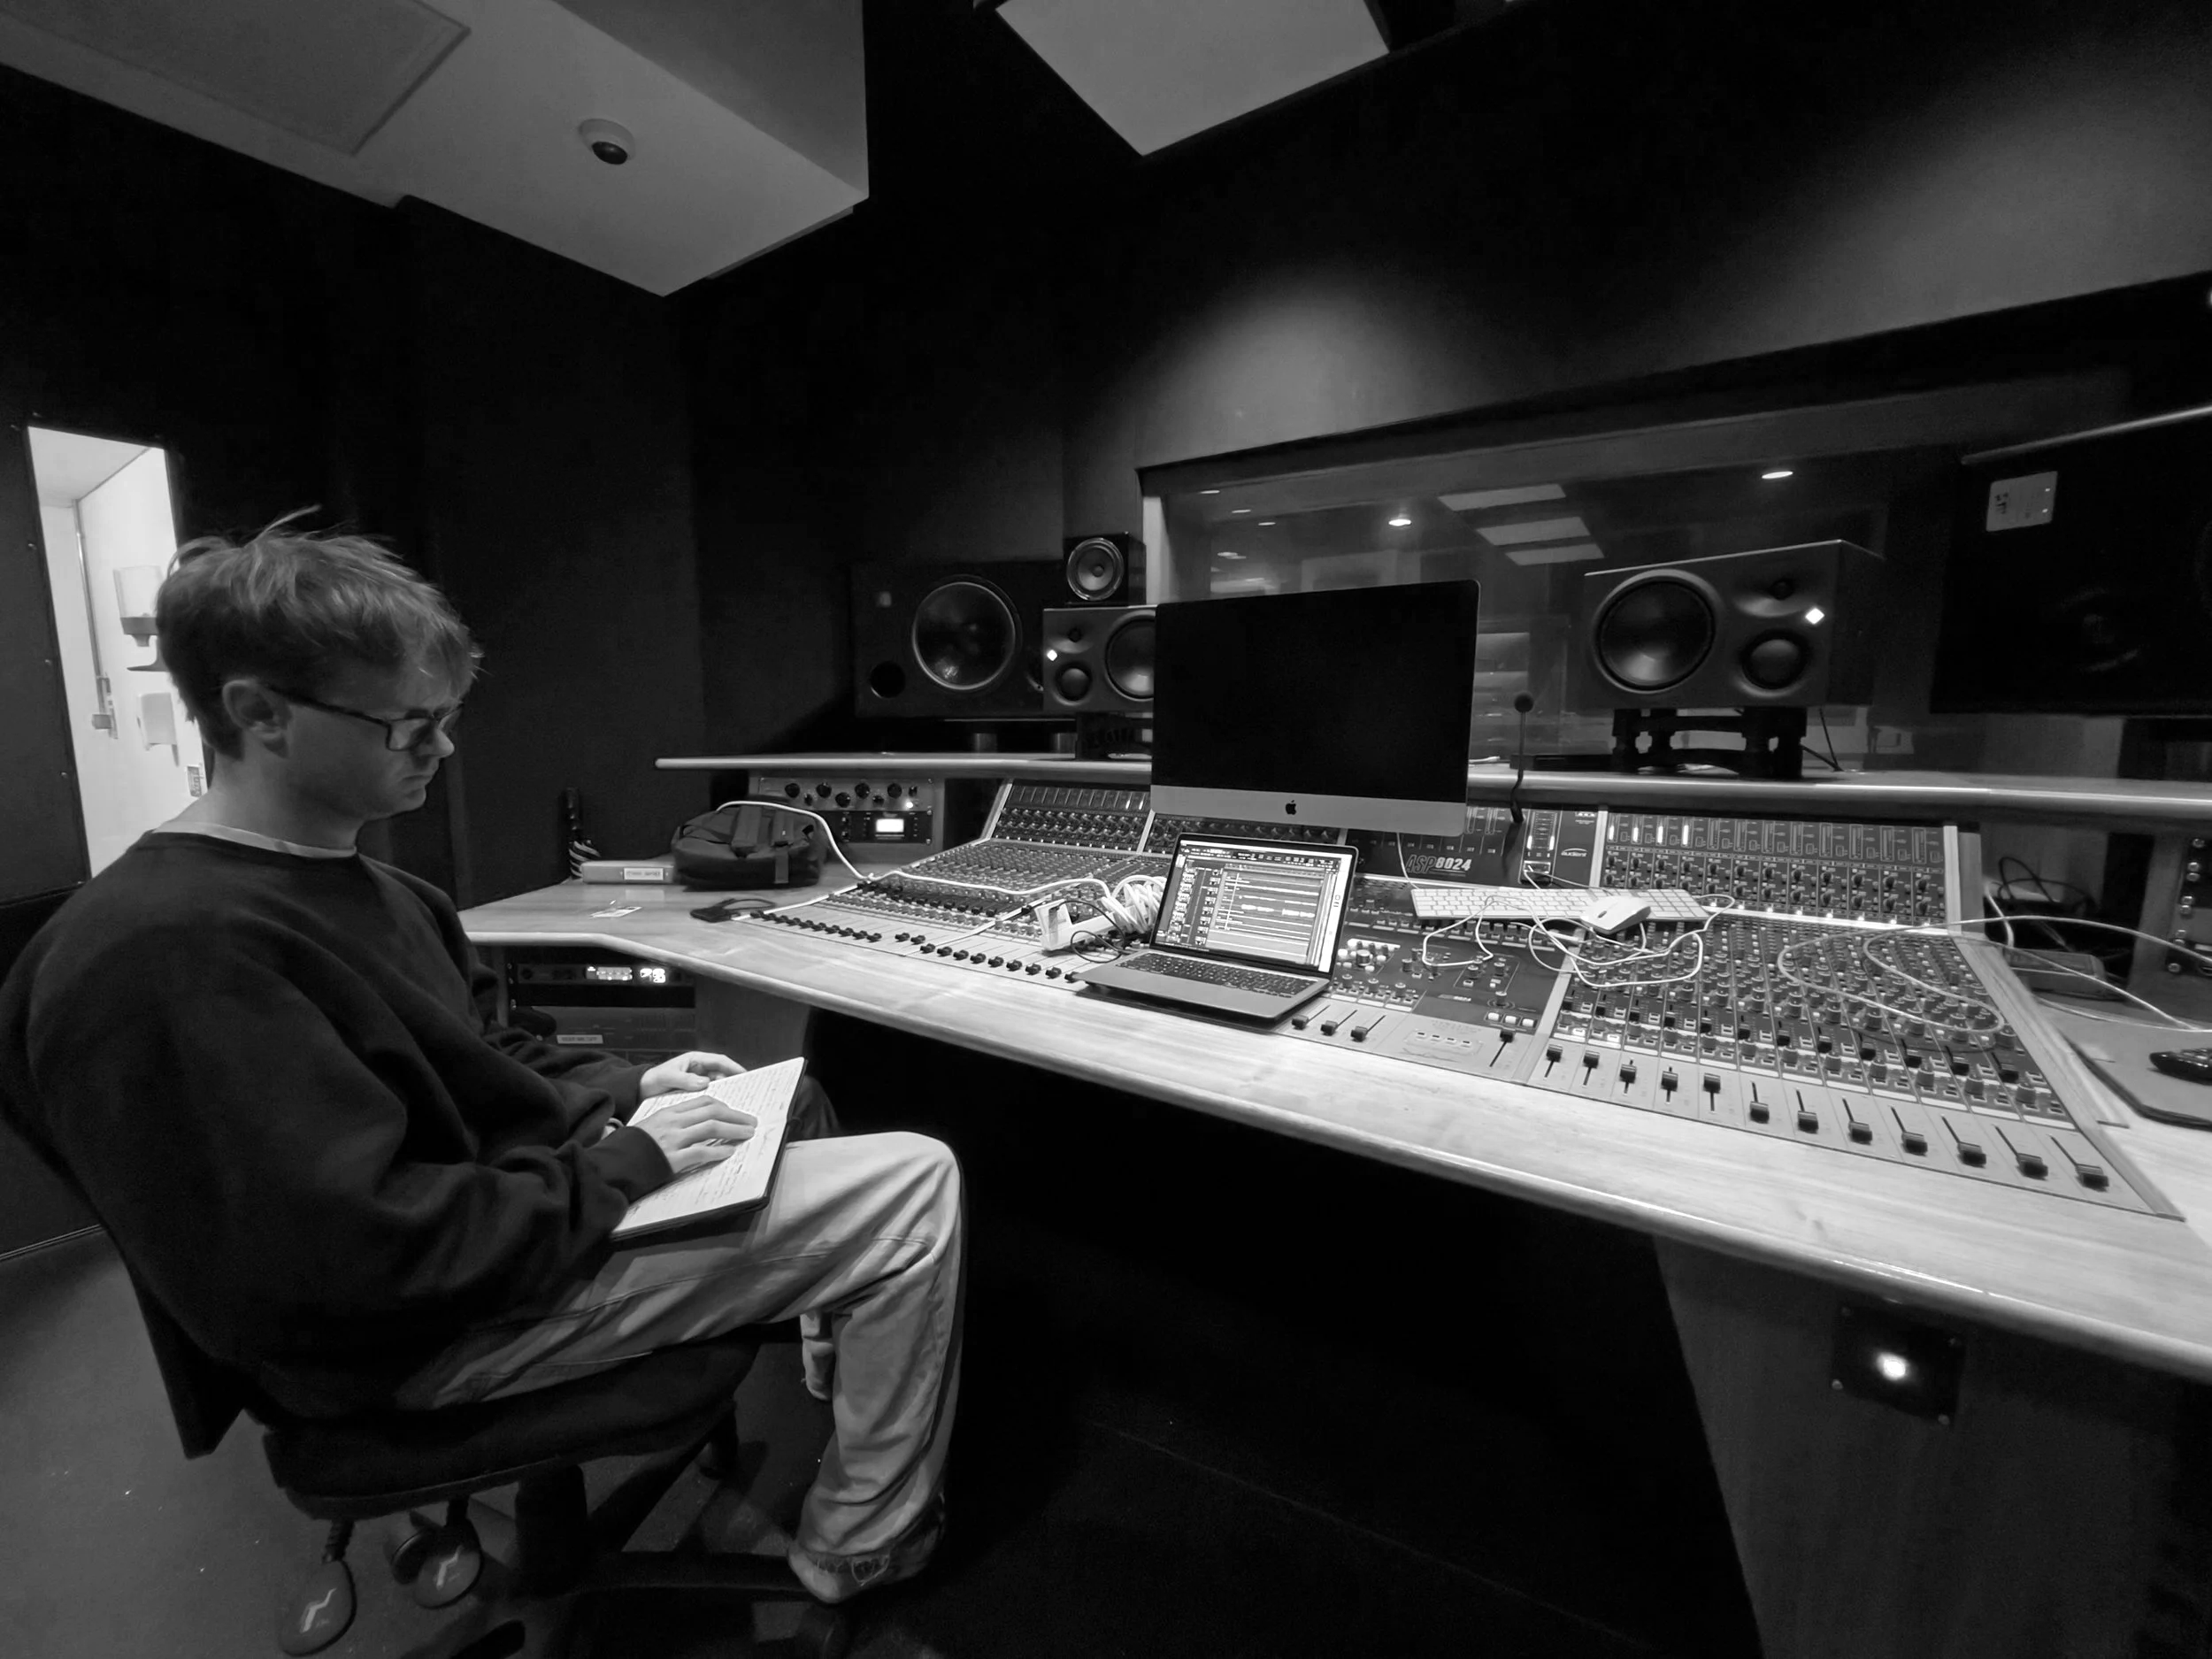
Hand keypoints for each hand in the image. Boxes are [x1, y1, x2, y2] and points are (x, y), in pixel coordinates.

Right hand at [632, 1094, 758, 1175]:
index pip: (703, 1101)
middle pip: (712, 1111)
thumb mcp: (652, 1126)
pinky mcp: (673, 1159)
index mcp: (669, 1112)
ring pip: (712, 1128)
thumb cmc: (632, 1146)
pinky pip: (701, 1151)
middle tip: (751, 1122)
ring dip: (735, 1130)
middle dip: (736, 1115)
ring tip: (748, 1134)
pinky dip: (718, 1151)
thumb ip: (673, 1122)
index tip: (736, 1112)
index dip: (724, 1106)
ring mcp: (673, 1140)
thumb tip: (698, 1125)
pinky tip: (729, 1152)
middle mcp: (673, 1122)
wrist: (613, 1163)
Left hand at [640, 1051, 745, 1097]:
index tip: (745, 1075)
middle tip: (746, 1093)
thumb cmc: (653, 1079)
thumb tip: (704, 1082)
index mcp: (695, 1060)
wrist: (640, 1091)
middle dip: (734, 1082)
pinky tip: (721, 1112)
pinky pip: (710, 1096)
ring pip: (718, 1087)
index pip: (720, 1061)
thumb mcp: (667, 1077)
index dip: (734, 1067)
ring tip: (736, 1105)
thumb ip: (684, 1079)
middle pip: (722, 1075)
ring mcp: (698, 1082)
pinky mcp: (695, 1094)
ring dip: (726, 1094)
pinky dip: (716, 1102)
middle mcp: (700, 1070)